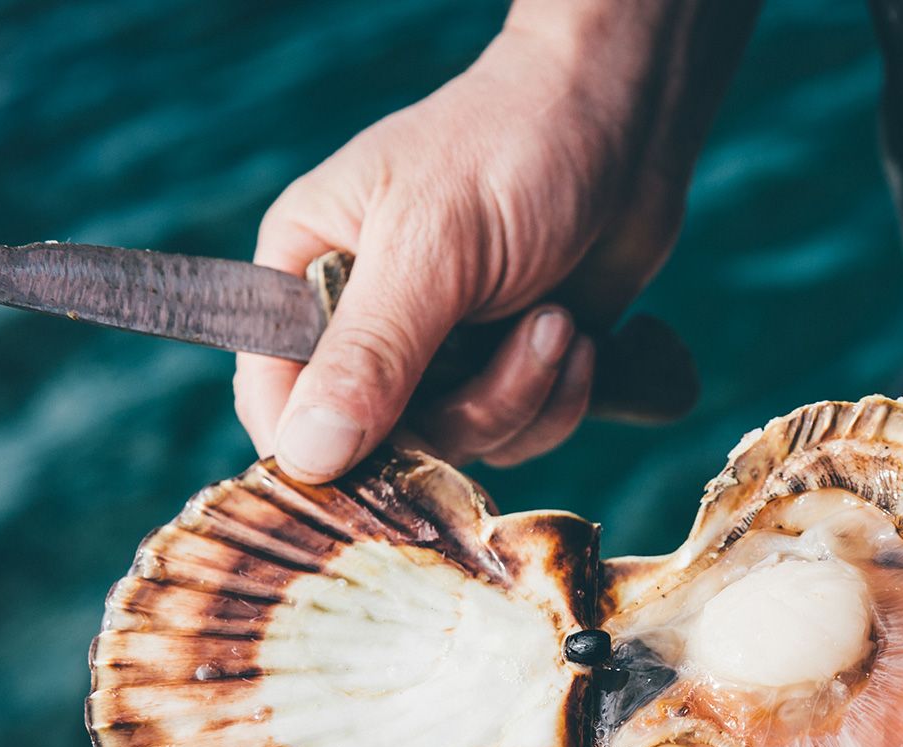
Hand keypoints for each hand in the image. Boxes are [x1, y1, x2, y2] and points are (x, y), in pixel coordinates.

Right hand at [234, 25, 687, 479]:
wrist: (628, 124)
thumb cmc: (515, 149)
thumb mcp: (433, 248)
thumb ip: (370, 354)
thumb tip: (306, 456)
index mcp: (306, 267)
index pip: (274, 395)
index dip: (316, 447)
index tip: (382, 465)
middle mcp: (363, 320)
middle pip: (377, 440)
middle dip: (465, 409)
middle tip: (527, 336)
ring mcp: (436, 351)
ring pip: (456, 445)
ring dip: (522, 395)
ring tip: (558, 320)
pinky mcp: (503, 369)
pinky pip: (513, 437)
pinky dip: (556, 399)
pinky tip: (579, 337)